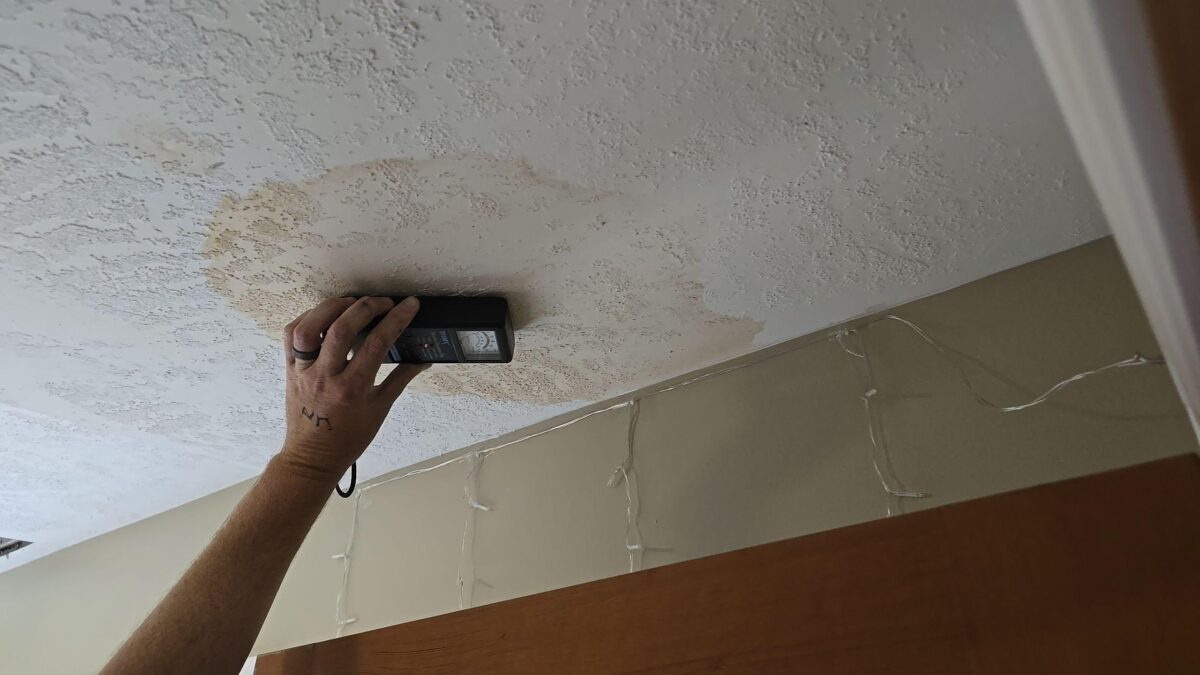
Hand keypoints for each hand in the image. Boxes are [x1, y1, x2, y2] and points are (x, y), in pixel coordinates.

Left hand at [278, 296, 427, 483]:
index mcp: (353, 388)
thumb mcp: (380, 408)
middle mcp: (326, 377)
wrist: (313, 458)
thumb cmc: (348, 438)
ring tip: (351, 303)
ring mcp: (304, 372)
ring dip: (332, 308)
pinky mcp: (290, 370)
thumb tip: (423, 358)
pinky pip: (291, 336)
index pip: (378, 343)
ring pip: (310, 328)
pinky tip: (325, 315)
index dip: (397, 319)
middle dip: (366, 307)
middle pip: (342, 329)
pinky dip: (307, 319)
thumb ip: (401, 378)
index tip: (409, 305)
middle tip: (383, 302)